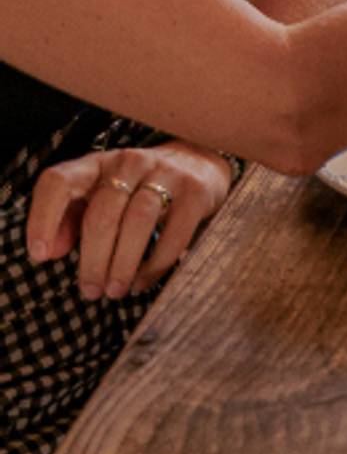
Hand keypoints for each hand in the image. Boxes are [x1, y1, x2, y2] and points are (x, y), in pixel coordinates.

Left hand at [27, 141, 234, 301]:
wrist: (200, 162)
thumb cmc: (137, 189)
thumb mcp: (100, 196)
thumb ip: (70, 219)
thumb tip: (50, 252)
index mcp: (96, 164)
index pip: (59, 181)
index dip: (44, 218)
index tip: (40, 256)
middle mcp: (128, 162)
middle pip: (102, 212)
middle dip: (93, 258)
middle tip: (90, 292)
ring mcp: (165, 173)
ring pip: (137, 221)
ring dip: (122, 263)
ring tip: (115, 291)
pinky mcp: (195, 191)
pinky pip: (173, 233)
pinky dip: (156, 264)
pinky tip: (143, 282)